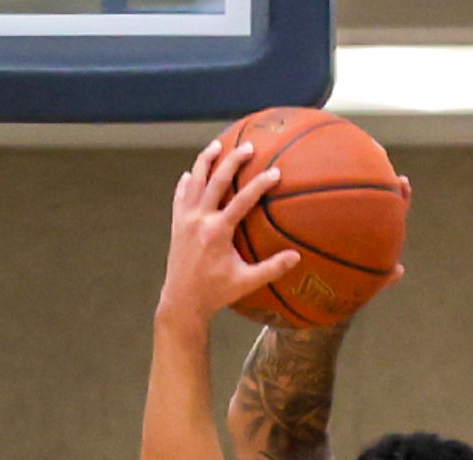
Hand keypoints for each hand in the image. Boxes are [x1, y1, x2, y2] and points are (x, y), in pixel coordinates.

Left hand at [160, 133, 300, 326]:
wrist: (182, 301)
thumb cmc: (215, 293)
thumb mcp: (246, 282)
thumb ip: (271, 268)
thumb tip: (296, 257)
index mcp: (217, 232)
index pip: (243, 200)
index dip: (260, 184)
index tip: (275, 173)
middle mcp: (199, 220)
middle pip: (217, 180)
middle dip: (233, 160)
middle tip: (248, 146)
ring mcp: (185, 220)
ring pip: (194, 181)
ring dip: (206, 161)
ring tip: (218, 145)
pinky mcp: (177, 224)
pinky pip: (180, 196)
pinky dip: (187, 182)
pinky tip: (193, 173)